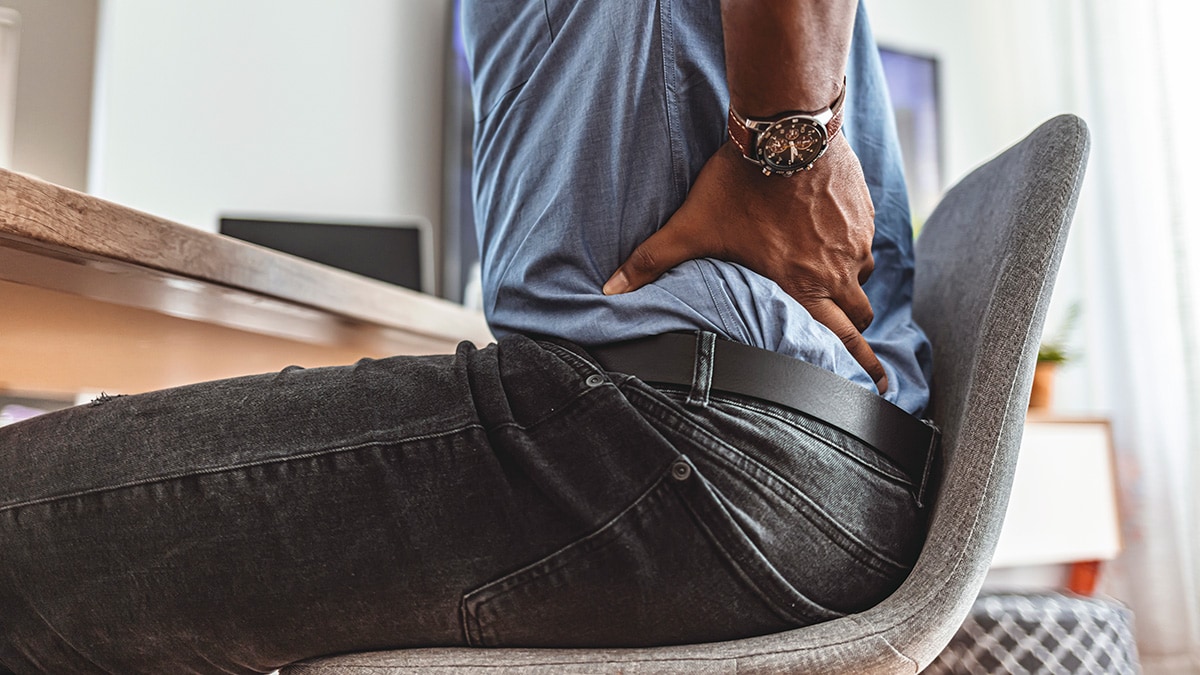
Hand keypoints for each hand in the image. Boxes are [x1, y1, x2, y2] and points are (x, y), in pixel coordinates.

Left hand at [603, 135, 886, 392]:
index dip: (864, 366)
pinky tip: (830, 237)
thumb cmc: (739, 183)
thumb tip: (609, 291)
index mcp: (800, 287)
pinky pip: (864, 242)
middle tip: (857, 348)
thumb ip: (651, 261)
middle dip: (855, 334)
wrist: (785, 130)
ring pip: (861, 278)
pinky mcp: (863, 212)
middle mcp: (835, 271)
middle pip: (859, 318)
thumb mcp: (691, 226)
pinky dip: (851, 248)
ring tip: (828, 282)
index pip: (842, 340)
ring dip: (848, 286)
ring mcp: (854, 240)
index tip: (880, 387)